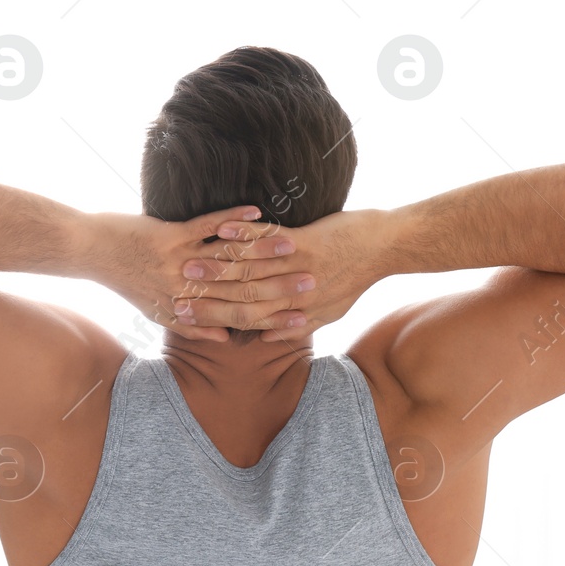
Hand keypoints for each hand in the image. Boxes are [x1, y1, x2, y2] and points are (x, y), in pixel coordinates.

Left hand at [87, 206, 319, 341]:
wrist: (89, 252)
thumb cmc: (123, 279)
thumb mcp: (155, 309)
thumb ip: (191, 324)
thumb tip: (223, 335)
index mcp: (184, 309)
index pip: (235, 315)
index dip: (270, 317)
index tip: (301, 316)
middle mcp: (184, 290)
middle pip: (238, 289)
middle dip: (277, 285)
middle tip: (311, 280)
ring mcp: (178, 263)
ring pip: (229, 259)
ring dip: (262, 250)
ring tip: (294, 245)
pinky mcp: (169, 237)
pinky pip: (207, 227)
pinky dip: (232, 219)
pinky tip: (257, 211)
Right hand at [176, 208, 391, 342]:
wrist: (387, 248)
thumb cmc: (358, 276)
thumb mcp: (331, 310)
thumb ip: (298, 325)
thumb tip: (269, 337)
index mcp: (300, 313)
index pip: (250, 321)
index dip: (218, 322)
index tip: (189, 320)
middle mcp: (297, 296)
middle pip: (243, 300)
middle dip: (207, 297)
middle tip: (176, 294)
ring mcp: (301, 270)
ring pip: (251, 272)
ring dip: (217, 266)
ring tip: (188, 262)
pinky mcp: (308, 244)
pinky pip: (269, 241)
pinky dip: (244, 234)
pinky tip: (221, 228)